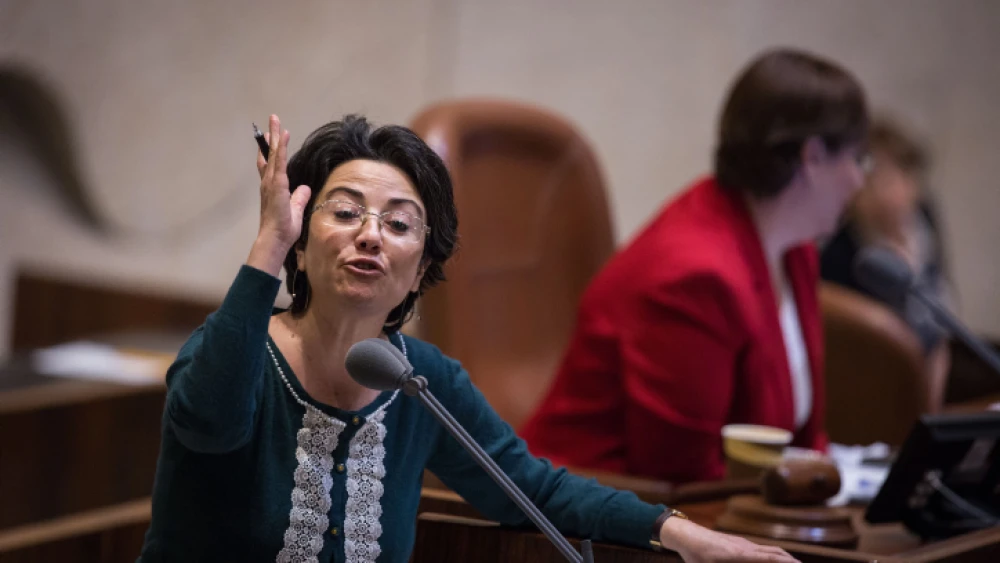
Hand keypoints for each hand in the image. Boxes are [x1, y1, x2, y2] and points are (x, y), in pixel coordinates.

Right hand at [247, 114, 311, 275]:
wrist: (275, 239)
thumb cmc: (283, 229)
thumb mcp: (295, 209)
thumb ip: (299, 198)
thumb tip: (305, 188)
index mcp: (272, 188)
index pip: (271, 165)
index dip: (271, 151)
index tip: (272, 139)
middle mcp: (268, 183)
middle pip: (269, 155)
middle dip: (270, 137)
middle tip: (272, 121)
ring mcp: (271, 183)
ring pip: (273, 154)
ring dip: (274, 137)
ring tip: (275, 121)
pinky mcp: (277, 184)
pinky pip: (279, 161)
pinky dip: (280, 147)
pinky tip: (283, 136)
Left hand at [659, 516, 798, 562]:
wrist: (686, 534)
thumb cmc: (695, 555)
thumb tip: (741, 560)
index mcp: (739, 554)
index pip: (769, 558)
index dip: (785, 562)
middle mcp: (744, 546)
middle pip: (774, 552)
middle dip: (790, 560)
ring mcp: (742, 542)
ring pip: (768, 549)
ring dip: (782, 557)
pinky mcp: (738, 542)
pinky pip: (760, 548)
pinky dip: (772, 554)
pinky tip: (774, 559)